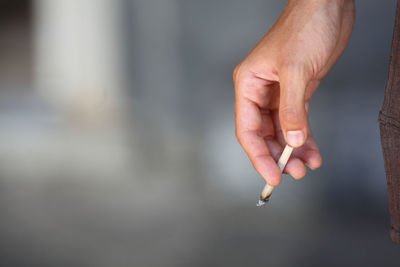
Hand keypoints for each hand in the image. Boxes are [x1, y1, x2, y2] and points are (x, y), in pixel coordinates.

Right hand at [233, 0, 354, 185]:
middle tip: (295, 172)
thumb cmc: (304, 27)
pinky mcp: (297, 93)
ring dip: (293, 151)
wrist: (327, 8)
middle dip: (279, 155)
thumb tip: (291, 140)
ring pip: (280, 131)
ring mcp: (278, 94)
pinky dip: (304, 138)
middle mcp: (260, 92)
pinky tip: (313, 151)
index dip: (259, 155)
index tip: (273, 175)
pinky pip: (296, 123)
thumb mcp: (295, 70)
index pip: (248, 129)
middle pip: (263, 134)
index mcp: (249, 85)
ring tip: (307, 166)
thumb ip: (292, 108)